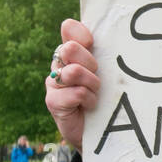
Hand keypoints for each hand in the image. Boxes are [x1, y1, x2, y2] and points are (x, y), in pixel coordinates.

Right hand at [44, 19, 98, 151]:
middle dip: (90, 63)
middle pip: (70, 48)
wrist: (100, 132)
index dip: (81, 35)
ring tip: (95, 94)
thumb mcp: (108, 73)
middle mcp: (59, 64)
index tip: (92, 44)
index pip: (70, 29)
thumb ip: (104, 52)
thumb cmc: (106, 99)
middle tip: (97, 79)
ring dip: (92, 84)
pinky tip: (89, 106)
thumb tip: (102, 32)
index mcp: (72, 52)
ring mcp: (53, 83)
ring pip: (74, 71)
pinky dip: (89, 100)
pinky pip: (76, 93)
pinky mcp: (53, 101)